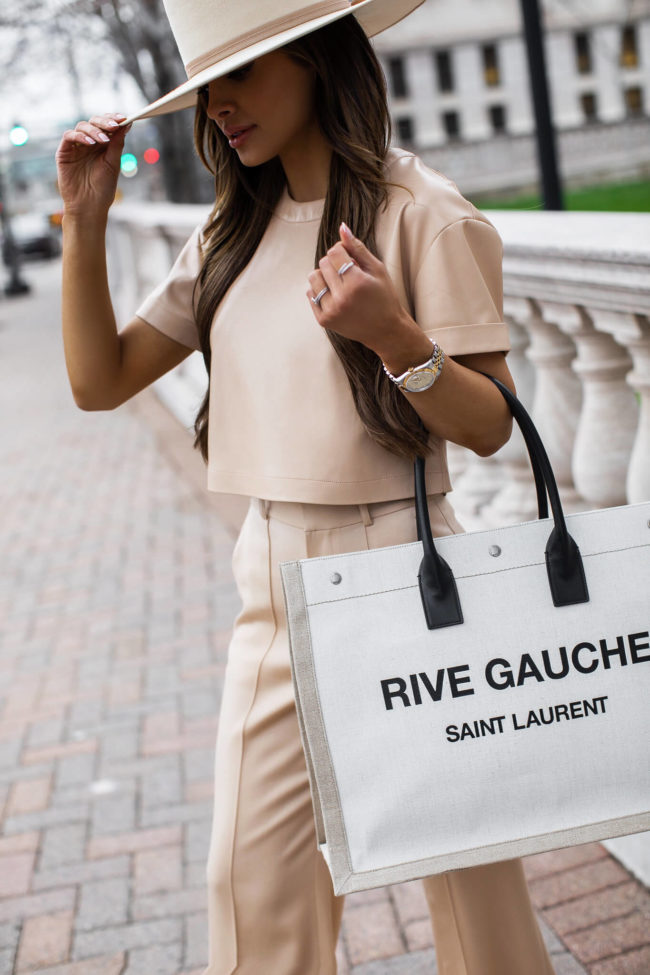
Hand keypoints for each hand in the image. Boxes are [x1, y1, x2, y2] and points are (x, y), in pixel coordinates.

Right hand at [55, 113, 131, 218]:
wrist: (89, 206)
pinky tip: (90, 143)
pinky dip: (80, 136)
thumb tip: (127, 123)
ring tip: (104, 140)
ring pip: (82, 126)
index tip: (123, 118)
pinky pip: (69, 136)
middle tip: (114, 125)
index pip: (106, 126)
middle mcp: (89, 143)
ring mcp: (76, 147)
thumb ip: (117, 144)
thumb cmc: (103, 188)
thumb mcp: (113, 164)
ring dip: (94, 130)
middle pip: (94, 122)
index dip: (113, 119)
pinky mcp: (64, 152)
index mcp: (103, 145)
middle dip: (104, 122)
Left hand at [306, 223, 415, 353]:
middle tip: (348, 274)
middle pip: (323, 263)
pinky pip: (310, 294)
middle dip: (334, 264)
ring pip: (313, 278)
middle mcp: (342, 298)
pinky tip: (334, 295)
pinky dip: (319, 291)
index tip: (351, 259)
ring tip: (339, 284)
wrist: (385, 330)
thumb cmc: (384, 297)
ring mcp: (331, 310)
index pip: (334, 252)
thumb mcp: (377, 270)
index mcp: (357, 283)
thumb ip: (358, 248)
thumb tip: (341, 227)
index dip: (341, 251)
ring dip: (324, 276)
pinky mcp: (324, 320)